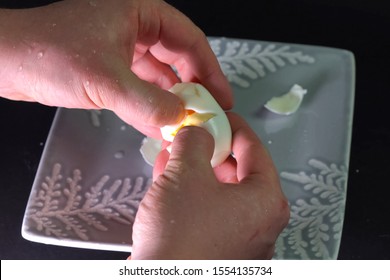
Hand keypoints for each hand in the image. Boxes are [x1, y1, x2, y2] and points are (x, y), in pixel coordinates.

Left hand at [0, 0, 231, 136]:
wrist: (3, 61)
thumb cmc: (47, 53)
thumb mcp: (105, 79)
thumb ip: (146, 102)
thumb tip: (179, 119)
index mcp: (140, 14)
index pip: (189, 40)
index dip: (210, 70)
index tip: (220, 97)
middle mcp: (135, 29)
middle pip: (178, 58)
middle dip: (193, 87)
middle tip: (206, 114)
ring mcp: (122, 49)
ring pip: (159, 75)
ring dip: (171, 99)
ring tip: (186, 124)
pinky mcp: (109, 68)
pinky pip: (140, 87)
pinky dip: (150, 105)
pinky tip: (158, 124)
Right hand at [131, 113, 289, 258]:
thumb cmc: (181, 238)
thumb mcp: (186, 173)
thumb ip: (195, 141)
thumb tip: (198, 133)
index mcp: (266, 200)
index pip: (254, 148)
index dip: (232, 125)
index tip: (218, 115)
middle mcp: (260, 222)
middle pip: (237, 170)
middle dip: (209, 149)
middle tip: (191, 135)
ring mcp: (241, 239)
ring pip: (220, 190)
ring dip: (196, 169)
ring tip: (174, 155)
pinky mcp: (219, 249)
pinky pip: (210, 210)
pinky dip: (192, 193)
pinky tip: (170, 182)